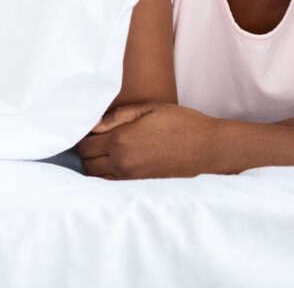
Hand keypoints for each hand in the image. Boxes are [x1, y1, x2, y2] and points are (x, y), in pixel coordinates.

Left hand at [76, 102, 220, 178]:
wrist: (209, 149)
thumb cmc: (183, 123)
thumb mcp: (152, 108)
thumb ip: (118, 116)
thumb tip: (93, 124)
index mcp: (121, 140)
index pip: (84, 143)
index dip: (84, 135)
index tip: (92, 129)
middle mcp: (121, 162)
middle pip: (86, 162)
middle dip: (87, 151)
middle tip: (98, 139)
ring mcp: (130, 177)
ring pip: (95, 176)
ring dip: (95, 164)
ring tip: (108, 152)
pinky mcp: (139, 186)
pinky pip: (111, 183)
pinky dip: (107, 174)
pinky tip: (119, 163)